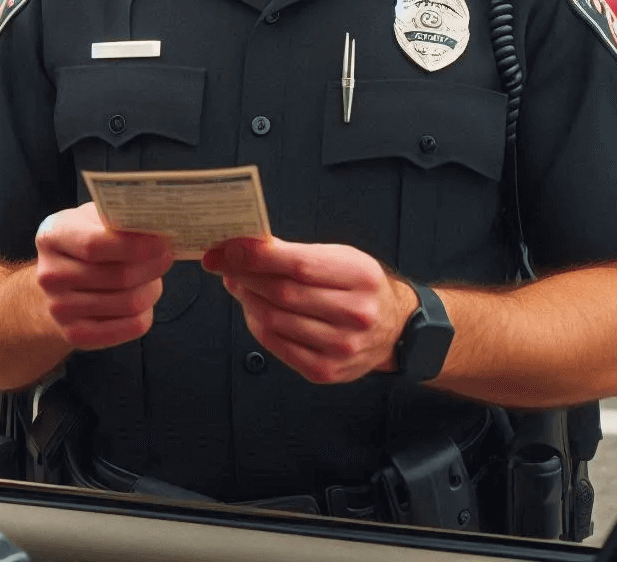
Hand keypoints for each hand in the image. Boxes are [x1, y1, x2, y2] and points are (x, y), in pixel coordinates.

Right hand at [35, 202, 173, 350]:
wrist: (60, 279)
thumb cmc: (87, 240)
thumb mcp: (95, 219)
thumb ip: (120, 220)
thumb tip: (158, 225)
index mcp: (52, 236)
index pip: (96, 245)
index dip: (135, 245)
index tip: (162, 242)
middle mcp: (50, 274)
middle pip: (118, 276)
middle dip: (152, 266)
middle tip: (166, 256)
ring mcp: (59, 308)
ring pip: (129, 303)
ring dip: (151, 288)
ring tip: (152, 276)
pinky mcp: (75, 334)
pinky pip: (130, 327)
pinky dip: (146, 313)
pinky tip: (142, 299)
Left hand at [202, 237, 418, 383]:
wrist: (394, 328)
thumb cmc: (360, 286)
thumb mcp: (339, 257)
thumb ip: (295, 253)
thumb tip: (245, 246)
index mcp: (360, 276)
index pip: (298, 264)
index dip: (256, 256)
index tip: (226, 248)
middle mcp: (355, 314)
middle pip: (282, 293)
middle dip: (243, 275)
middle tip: (222, 263)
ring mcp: (341, 347)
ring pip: (275, 320)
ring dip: (246, 299)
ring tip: (237, 282)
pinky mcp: (326, 371)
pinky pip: (277, 346)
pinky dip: (256, 324)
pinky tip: (252, 309)